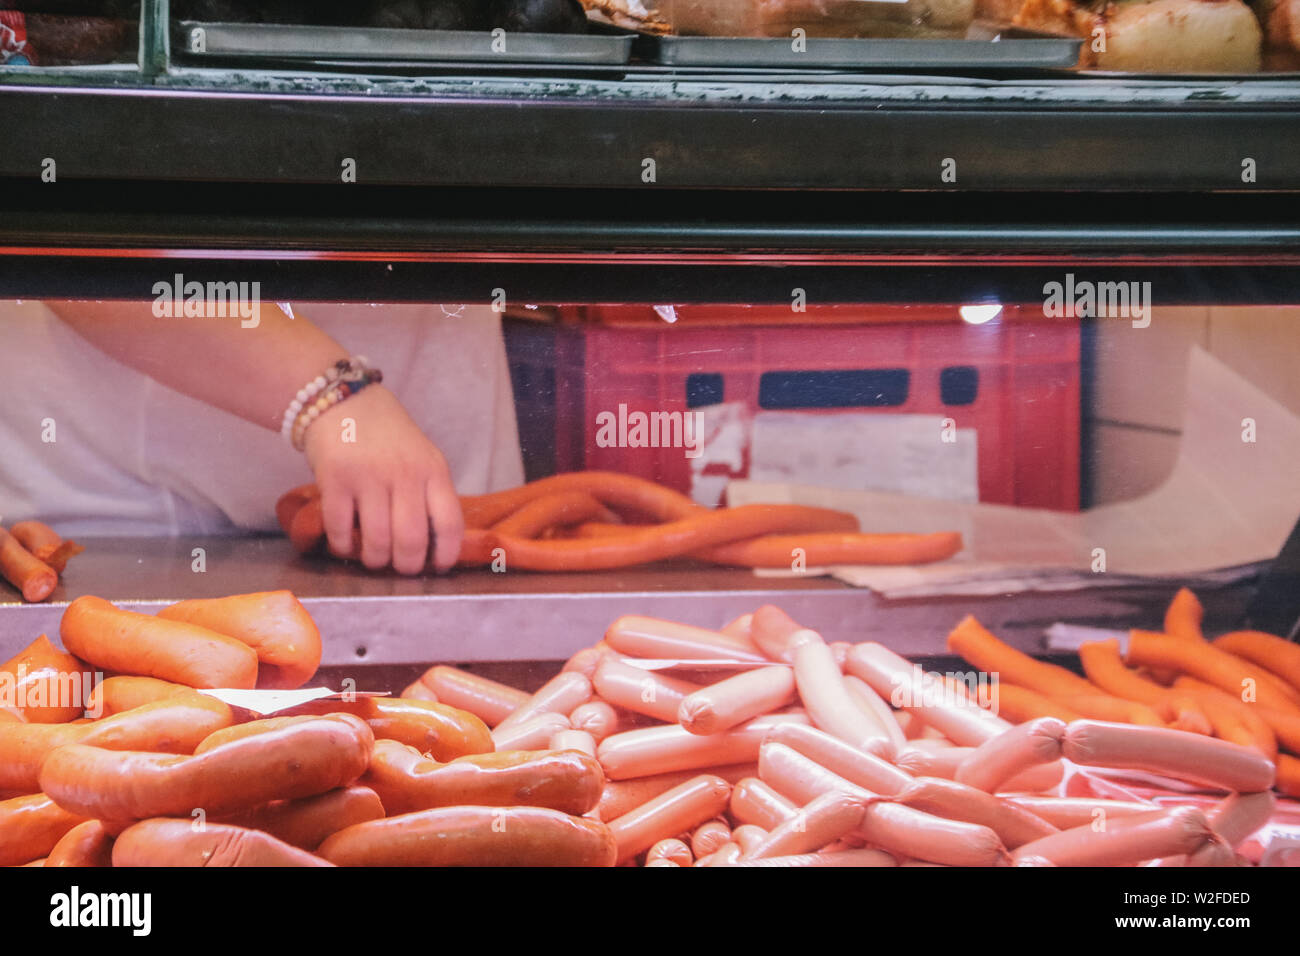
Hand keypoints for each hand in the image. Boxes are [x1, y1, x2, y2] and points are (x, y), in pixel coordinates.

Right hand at [302, 385, 463, 573]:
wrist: (344, 401)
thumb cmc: (388, 437)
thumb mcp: (423, 458)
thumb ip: (431, 494)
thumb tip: (435, 547)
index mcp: (434, 470)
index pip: (450, 524)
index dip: (446, 555)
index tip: (437, 568)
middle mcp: (405, 474)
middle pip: (412, 541)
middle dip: (406, 567)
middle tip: (399, 568)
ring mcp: (369, 477)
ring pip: (377, 542)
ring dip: (374, 561)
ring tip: (373, 558)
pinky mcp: (335, 480)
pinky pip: (341, 530)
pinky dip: (343, 547)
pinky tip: (345, 544)